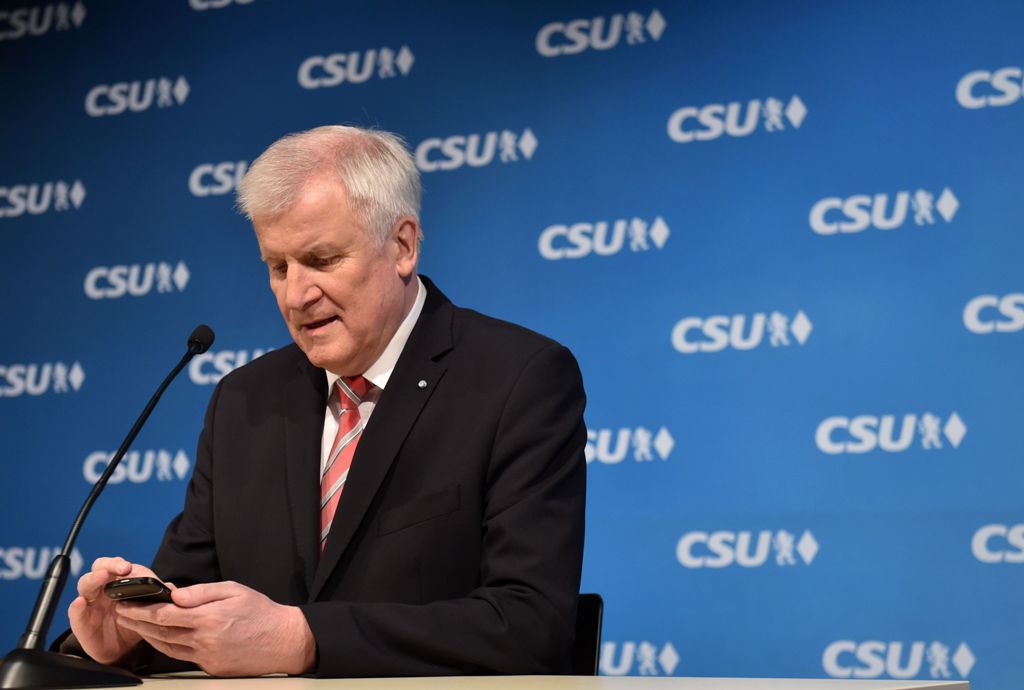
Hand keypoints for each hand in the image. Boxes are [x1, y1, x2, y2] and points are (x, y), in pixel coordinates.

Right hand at [67, 556, 160, 663]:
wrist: (122, 650)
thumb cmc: (134, 623)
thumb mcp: (148, 609)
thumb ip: (157, 596)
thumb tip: (169, 589)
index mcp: (118, 583)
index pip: (116, 565)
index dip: (121, 564)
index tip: (129, 568)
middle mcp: (103, 589)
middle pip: (99, 568)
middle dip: (109, 565)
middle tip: (120, 569)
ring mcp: (91, 603)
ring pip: (86, 585)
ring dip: (93, 579)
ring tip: (101, 577)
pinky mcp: (81, 621)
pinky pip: (75, 612)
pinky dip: (77, 606)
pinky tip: (81, 603)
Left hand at [115, 580, 314, 676]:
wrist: (283, 641)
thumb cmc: (261, 612)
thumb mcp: (234, 590)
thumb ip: (202, 592)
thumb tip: (175, 594)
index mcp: (208, 618)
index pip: (164, 615)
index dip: (141, 610)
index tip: (127, 603)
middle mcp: (203, 640)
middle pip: (160, 633)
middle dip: (137, 622)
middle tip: (121, 614)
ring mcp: (206, 657)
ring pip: (167, 647)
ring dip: (147, 637)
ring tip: (135, 626)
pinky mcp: (210, 668)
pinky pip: (182, 656)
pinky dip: (166, 647)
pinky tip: (160, 640)